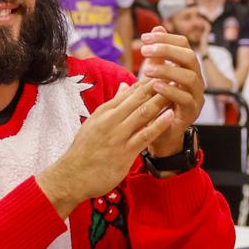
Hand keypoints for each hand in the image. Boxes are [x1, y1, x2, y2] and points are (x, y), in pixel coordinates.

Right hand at [36, 81, 173, 216]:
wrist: (72, 175)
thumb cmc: (84, 150)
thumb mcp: (94, 123)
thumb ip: (112, 105)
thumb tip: (124, 86)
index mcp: (103, 113)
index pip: (128, 93)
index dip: (146, 82)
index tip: (162, 73)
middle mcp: (110, 121)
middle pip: (138, 99)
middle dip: (157, 87)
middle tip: (174, 75)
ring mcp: (118, 136)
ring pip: (143, 114)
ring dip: (161, 101)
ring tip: (176, 90)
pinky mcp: (124, 152)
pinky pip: (144, 135)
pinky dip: (158, 124)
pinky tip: (170, 116)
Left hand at [138, 27, 204, 156]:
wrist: (159, 131)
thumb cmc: (157, 100)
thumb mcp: (155, 75)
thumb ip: (157, 54)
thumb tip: (156, 27)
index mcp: (187, 68)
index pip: (184, 44)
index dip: (165, 38)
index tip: (144, 37)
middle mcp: (195, 79)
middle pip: (189, 57)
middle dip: (167, 50)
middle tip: (144, 50)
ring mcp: (195, 96)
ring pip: (190, 77)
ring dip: (167, 70)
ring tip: (146, 70)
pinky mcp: (191, 112)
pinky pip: (185, 98)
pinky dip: (169, 90)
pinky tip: (154, 86)